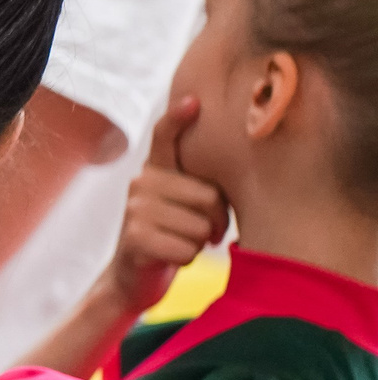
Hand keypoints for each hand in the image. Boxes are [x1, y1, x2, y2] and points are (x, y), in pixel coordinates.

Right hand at [107, 97, 229, 317]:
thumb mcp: (186, 205)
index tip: (194, 101)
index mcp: (156, 171)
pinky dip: (187, 259)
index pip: (165, 137)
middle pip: (209, 196)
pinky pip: (187, 248)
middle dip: (215, 222)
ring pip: (200, 225)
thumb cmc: (174, 236)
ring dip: (200, 243)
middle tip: (203, 232)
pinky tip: (172, 257)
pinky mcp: (134, 237)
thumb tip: (245, 174)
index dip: (178, 119)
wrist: (135, 277)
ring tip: (183, 244)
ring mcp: (134, 209)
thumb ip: (201, 185)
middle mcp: (141, 183)